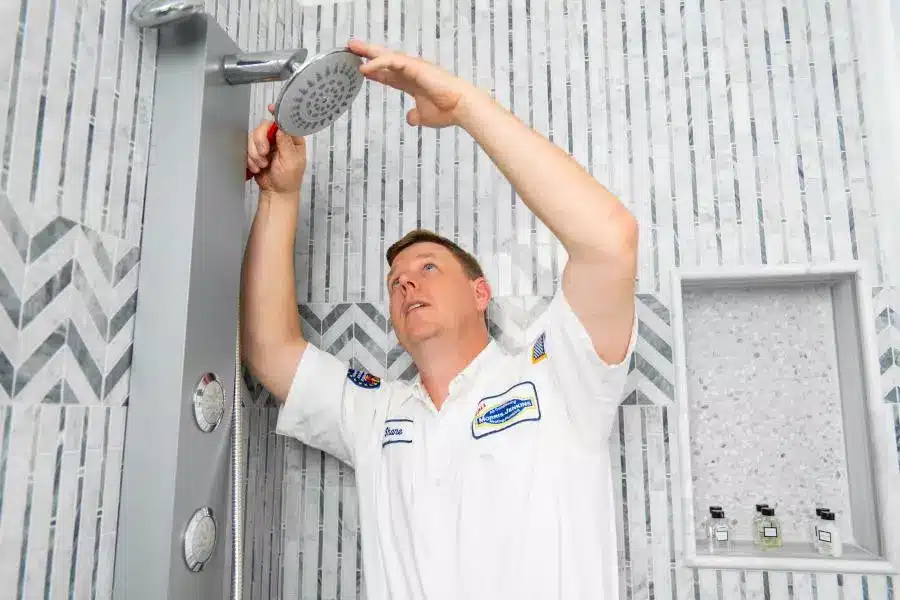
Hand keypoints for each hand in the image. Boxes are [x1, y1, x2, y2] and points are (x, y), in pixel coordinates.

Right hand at [247, 105, 306, 193]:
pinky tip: (257, 167)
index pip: (285, 121)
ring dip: (255, 153)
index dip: (278, 114)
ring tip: (263, 165)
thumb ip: (286, 143)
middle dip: (260, 141)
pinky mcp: (257, 150)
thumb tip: (281, 127)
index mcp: (293, 139)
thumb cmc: (289, 179)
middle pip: (264, 127)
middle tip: (264, 154)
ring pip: (254, 136)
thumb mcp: (291, 161)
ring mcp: (267, 144)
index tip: (271, 109)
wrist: (276, 192)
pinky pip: (247, 146)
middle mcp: (279, 138)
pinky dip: (250, 158)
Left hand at [347, 39, 481, 127]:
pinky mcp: (415, 66)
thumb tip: (410, 118)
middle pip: (385, 61)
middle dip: (368, 54)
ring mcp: (413, 67)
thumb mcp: (425, 117)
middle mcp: (412, 72)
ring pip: (386, 56)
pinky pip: (392, 61)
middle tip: (351, 48)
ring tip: (352, 48)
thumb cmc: (448, 110)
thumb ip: (416, 116)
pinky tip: (365, 67)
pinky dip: (377, 63)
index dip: (375, 73)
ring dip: (368, 52)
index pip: (389, 75)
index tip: (361, 71)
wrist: (461, 107)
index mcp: (413, 83)